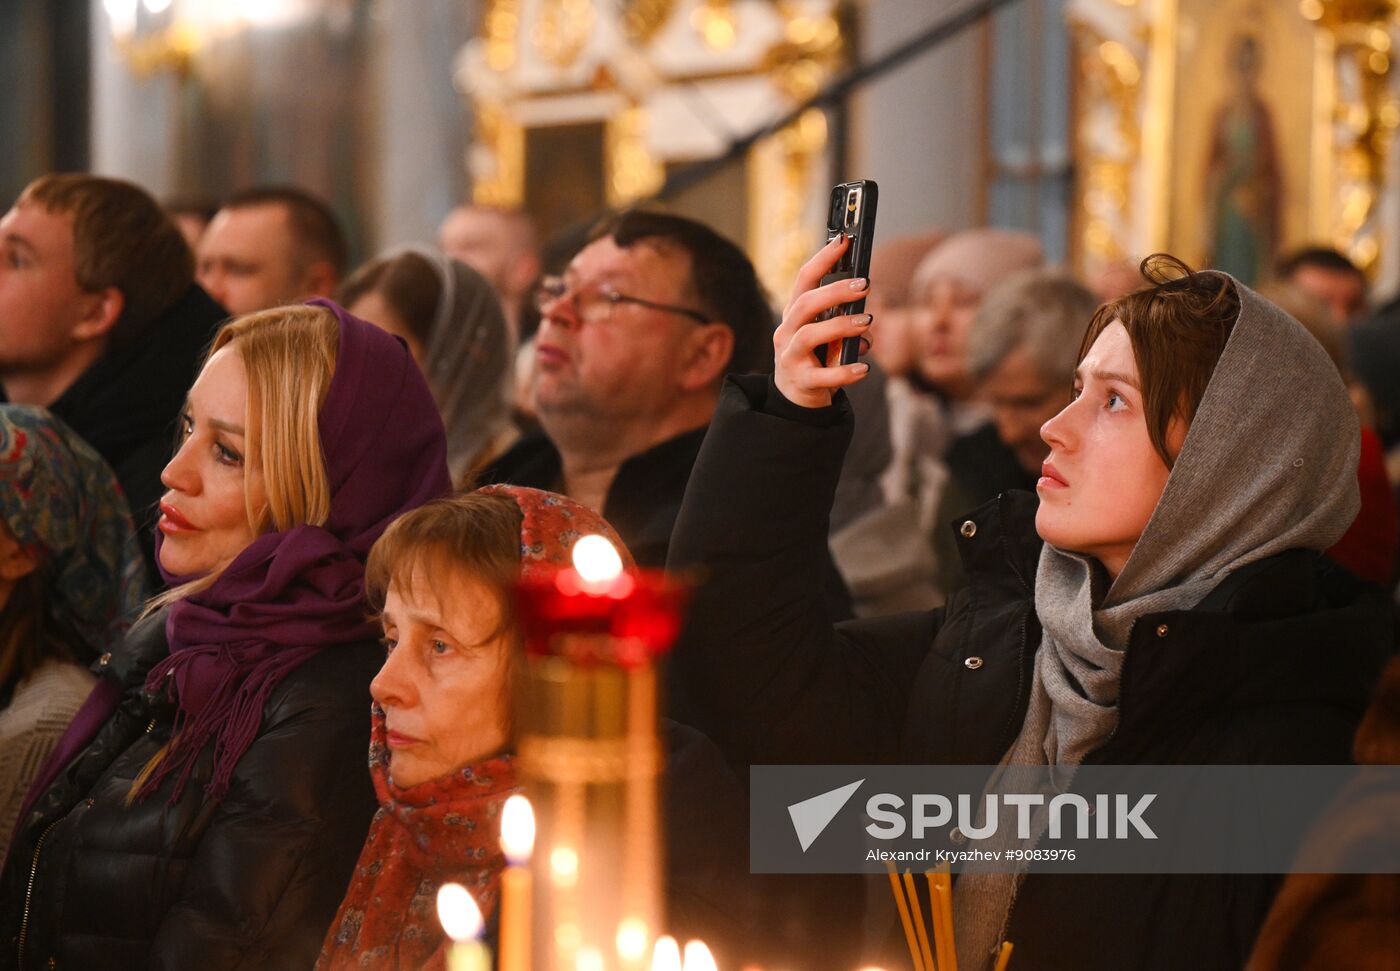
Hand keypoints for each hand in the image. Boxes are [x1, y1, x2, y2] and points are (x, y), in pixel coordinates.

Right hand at [773, 235, 872, 407]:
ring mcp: (790, 356)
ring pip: (810, 335)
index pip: (804, 280)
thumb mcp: (829, 335)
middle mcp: (787, 331)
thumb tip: (866, 320)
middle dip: (835, 292)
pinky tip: (863, 369)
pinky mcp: (800, 381)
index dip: (823, 259)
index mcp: (795, 314)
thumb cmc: (817, 358)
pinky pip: (822, 375)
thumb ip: (845, 322)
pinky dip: (844, 372)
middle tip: (865, 285)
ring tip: (867, 323)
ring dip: (841, 326)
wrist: (796, 398)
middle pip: (805, 304)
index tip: (844, 241)